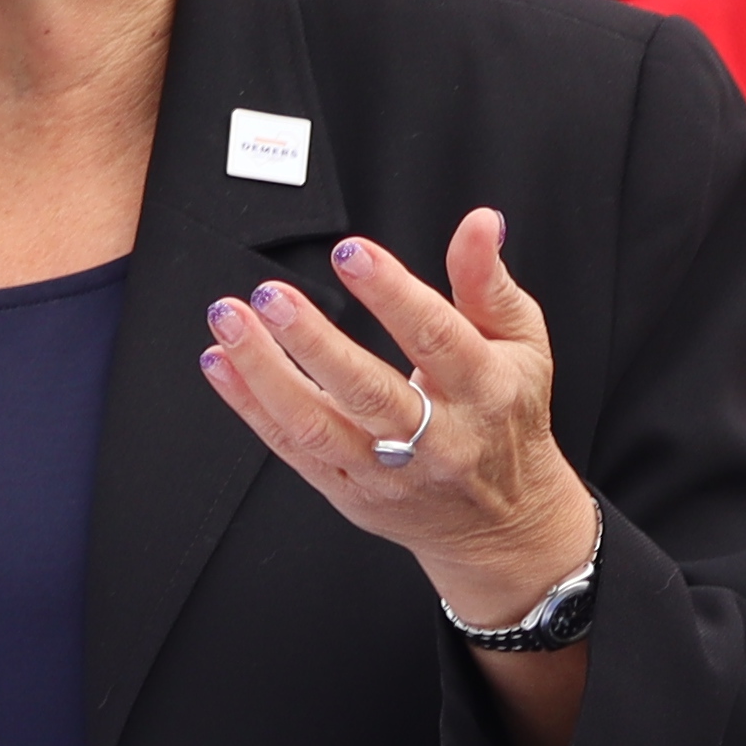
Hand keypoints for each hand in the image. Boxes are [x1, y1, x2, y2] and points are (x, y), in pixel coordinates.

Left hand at [199, 207, 602, 632]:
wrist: (502, 522)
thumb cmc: (507, 417)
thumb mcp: (522, 344)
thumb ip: (489, 281)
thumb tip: (480, 223)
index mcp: (483, 390)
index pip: (436, 338)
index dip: (392, 293)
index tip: (351, 253)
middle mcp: (436, 438)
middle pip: (367, 391)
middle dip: (312, 341)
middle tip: (271, 295)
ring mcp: (387, 473)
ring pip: (318, 426)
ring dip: (265, 373)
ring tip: (231, 323)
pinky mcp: (351, 494)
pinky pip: (293, 450)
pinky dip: (251, 407)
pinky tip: (223, 365)